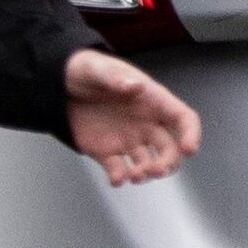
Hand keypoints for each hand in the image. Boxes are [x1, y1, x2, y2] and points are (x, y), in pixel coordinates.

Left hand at [63, 48, 201, 187]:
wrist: (56, 84)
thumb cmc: (84, 70)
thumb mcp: (97, 69)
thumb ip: (116, 78)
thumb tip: (136, 86)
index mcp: (151, 100)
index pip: (182, 118)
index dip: (191, 133)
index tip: (189, 149)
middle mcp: (145, 123)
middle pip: (169, 148)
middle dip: (168, 162)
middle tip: (156, 170)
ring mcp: (127, 139)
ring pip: (147, 163)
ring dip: (145, 173)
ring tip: (134, 176)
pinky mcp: (106, 151)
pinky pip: (118, 169)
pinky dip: (119, 177)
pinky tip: (116, 178)